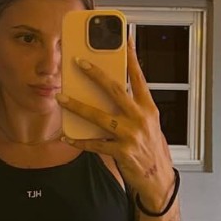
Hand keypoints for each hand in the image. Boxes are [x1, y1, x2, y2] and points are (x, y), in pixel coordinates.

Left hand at [56, 36, 174, 202]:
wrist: (158, 180)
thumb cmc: (151, 149)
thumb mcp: (149, 125)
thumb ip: (132, 109)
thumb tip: (110, 93)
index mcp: (149, 109)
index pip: (140, 78)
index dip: (132, 58)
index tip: (124, 39)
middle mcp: (141, 119)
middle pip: (116, 90)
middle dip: (96, 74)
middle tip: (79, 61)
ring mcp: (131, 136)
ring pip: (100, 116)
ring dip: (78, 106)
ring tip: (61, 98)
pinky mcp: (121, 152)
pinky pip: (95, 144)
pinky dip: (79, 140)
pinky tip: (67, 136)